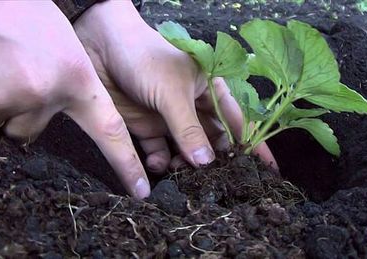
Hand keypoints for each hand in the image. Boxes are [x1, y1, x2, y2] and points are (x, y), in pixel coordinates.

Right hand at [0, 1, 149, 198]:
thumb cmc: (32, 16)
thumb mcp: (66, 51)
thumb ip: (68, 90)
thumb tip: (51, 125)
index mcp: (78, 80)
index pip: (110, 132)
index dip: (125, 164)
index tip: (140, 190)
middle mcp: (49, 92)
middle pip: (32, 130)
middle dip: (23, 112)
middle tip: (19, 76)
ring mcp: (15, 96)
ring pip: (8, 122)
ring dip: (3, 102)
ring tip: (4, 67)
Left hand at [73, 0, 277, 171]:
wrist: (99, 46)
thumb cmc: (145, 56)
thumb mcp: (173, 92)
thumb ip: (189, 129)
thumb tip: (207, 163)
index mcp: (210, 90)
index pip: (238, 121)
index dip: (254, 144)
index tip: (267, 169)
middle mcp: (193, 107)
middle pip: (212, 141)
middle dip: (216, 162)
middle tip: (218, 184)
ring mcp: (170, 118)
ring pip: (186, 151)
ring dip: (187, 166)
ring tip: (185, 178)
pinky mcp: (146, 127)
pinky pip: (159, 152)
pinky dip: (161, 163)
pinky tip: (160, 167)